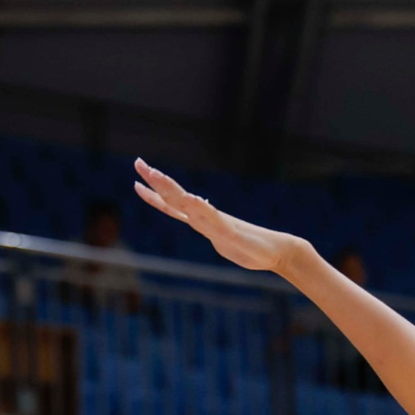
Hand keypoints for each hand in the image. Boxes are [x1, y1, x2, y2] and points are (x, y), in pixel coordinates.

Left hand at [133, 159, 299, 273]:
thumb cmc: (250, 248)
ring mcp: (217, 223)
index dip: (153, 194)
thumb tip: (201, 221)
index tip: (137, 181)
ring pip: (190, 202)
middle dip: (156, 180)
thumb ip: (209, 229)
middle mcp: (206, 217)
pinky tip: (191, 199)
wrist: (277, 252)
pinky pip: (212, 218)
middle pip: (175, 196)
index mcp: (202, 220)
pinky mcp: (230, 232)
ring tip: (155, 174)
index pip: (172, 205)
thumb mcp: (222, 241)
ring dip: (172, 188)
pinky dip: (201, 208)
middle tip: (138, 162)